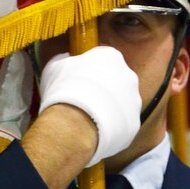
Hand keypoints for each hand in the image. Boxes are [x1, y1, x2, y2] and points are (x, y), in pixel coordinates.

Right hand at [39, 47, 140, 165]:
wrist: (74, 123)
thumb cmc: (63, 90)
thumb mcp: (55, 67)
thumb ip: (64, 61)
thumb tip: (65, 61)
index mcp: (111, 57)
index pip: (104, 59)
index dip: (91, 70)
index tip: (81, 79)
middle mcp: (129, 76)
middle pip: (117, 81)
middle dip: (104, 89)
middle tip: (86, 100)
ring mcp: (134, 101)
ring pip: (122, 104)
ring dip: (109, 109)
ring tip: (90, 119)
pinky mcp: (134, 123)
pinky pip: (123, 124)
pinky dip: (112, 127)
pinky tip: (96, 131)